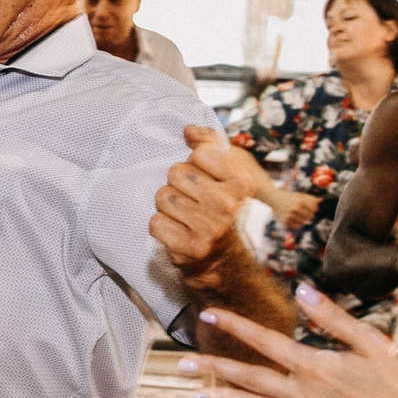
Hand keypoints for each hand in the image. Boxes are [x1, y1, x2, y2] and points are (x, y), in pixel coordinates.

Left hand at [152, 124, 247, 272]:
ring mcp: (209, 227)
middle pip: (176, 173)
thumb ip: (211, 148)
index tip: (205, 182)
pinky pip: (156, 222)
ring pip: (163, 196)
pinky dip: (162, 228)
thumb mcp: (229, 180)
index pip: (199, 153)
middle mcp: (228, 204)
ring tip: (185, 218)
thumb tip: (189, 130)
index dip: (196, 166)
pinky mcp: (189, 247)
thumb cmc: (226, 216)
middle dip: (179, 187)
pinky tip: (177, 233)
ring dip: (168, 207)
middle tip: (194, 204)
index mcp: (242, 184)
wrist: (230, 267)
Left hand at [181, 284, 397, 397]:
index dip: (234, 327)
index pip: (265, 341)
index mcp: (314, 367)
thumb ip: (333, 317)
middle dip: (213, 370)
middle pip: (248, 379)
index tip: (208, 315)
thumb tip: (304, 289)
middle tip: (180, 365)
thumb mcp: (370, 343)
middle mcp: (303, 395)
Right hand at [265, 186, 319, 229]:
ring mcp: (290, 216)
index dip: (314, 209)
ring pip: (304, 223)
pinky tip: (295, 219)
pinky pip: (296, 226)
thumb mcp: (300, 195)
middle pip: (310, 217)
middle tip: (305, 212)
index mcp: (300, 201)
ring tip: (299, 216)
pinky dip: (297, 224)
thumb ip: (311, 198)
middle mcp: (295, 209)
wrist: (275, 198)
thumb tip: (322, 200)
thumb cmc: (290, 197)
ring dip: (304, 220)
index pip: (314, 209)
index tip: (312, 208)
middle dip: (310, 215)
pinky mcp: (285, 221)